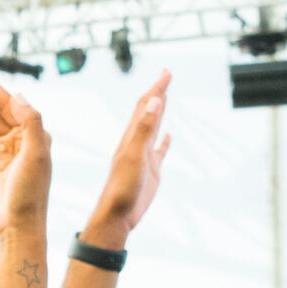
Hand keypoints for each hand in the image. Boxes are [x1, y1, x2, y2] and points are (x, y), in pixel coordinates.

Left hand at [81, 70, 171, 246]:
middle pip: (148, 112)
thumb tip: (154, 100)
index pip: (145, 106)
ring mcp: (144, 156)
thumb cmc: (123, 188)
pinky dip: (165, 140)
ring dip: (160, 111)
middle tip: (166, 75)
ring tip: (166, 96)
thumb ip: (144, 129)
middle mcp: (137, 143)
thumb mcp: (135, 155)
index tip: (167, 72)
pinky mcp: (150, 171)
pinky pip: (159, 151)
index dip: (156, 88)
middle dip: (158, 92)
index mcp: (132, 137)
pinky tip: (169, 135)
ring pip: (153, 128)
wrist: (117, 215)